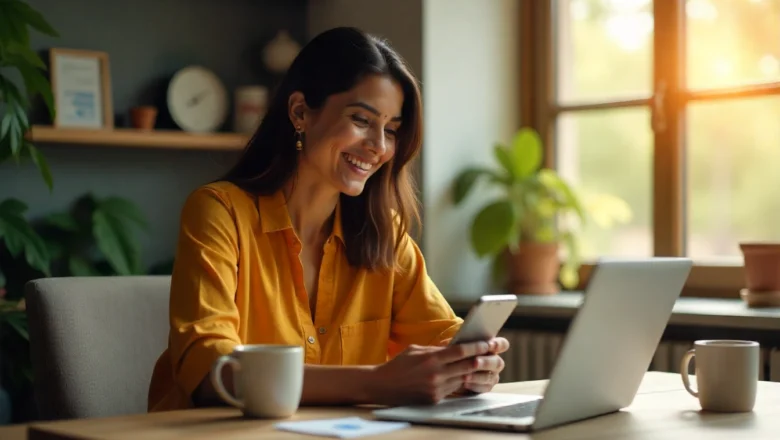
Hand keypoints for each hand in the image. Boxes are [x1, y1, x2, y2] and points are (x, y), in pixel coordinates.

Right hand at [369, 341, 491, 405]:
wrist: (382, 386)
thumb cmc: (399, 364)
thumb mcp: (416, 350)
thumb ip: (436, 349)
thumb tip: (456, 345)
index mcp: (431, 358)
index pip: (460, 351)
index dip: (476, 347)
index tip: (487, 343)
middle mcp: (435, 374)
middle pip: (467, 366)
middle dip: (481, 360)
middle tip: (491, 355)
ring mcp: (436, 388)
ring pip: (462, 379)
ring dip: (471, 372)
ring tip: (481, 365)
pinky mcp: (434, 399)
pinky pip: (453, 389)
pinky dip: (459, 382)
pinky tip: (463, 377)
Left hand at [461, 337, 509, 393]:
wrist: (451, 369)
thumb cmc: (457, 352)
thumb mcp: (459, 345)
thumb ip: (466, 342)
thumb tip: (463, 337)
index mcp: (492, 347)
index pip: (502, 344)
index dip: (498, 345)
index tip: (489, 344)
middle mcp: (495, 361)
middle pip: (498, 363)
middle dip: (486, 362)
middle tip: (475, 362)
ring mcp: (492, 375)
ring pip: (491, 377)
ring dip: (478, 376)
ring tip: (465, 376)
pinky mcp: (486, 386)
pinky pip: (485, 388)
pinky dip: (475, 386)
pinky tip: (465, 384)